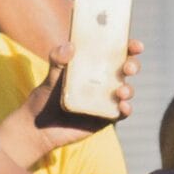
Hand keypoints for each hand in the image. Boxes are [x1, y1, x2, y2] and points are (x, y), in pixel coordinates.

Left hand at [22, 37, 144, 148]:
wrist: (38, 127)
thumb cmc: (45, 97)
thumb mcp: (50, 76)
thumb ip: (57, 60)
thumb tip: (70, 46)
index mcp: (93, 65)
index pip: (116, 52)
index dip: (130, 47)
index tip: (136, 45)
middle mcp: (103, 80)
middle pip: (127, 69)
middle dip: (133, 66)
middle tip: (127, 67)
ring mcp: (106, 99)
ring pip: (127, 91)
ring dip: (129, 89)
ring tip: (120, 91)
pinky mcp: (105, 117)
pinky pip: (122, 113)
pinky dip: (126, 109)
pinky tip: (122, 106)